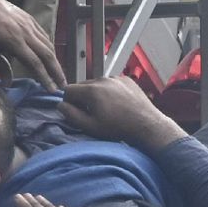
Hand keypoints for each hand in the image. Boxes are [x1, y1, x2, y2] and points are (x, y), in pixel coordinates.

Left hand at [0, 0, 63, 86]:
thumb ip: (0, 66)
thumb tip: (8, 84)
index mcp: (13, 41)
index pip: (34, 63)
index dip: (44, 77)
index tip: (51, 90)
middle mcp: (25, 32)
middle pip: (47, 54)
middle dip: (57, 71)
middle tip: (63, 86)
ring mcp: (29, 24)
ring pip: (48, 44)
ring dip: (55, 61)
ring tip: (59, 75)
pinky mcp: (30, 19)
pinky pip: (44, 35)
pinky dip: (50, 48)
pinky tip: (51, 57)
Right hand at [58, 76, 181, 153]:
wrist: (146, 124)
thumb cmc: (117, 128)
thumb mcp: (91, 126)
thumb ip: (72, 115)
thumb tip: (60, 105)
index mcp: (91, 90)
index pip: (68, 89)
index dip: (68, 102)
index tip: (76, 112)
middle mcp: (102, 79)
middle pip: (82, 85)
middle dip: (82, 97)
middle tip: (91, 112)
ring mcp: (115, 78)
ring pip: (97, 84)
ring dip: (96, 94)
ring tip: (106, 109)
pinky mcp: (126, 79)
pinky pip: (111, 83)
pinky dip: (110, 91)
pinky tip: (118, 103)